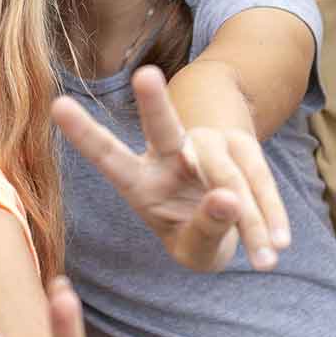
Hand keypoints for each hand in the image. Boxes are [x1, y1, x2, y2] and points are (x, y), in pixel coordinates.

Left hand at [52, 67, 289, 271]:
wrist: (230, 225)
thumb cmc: (194, 237)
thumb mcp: (193, 250)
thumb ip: (204, 230)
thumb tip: (229, 199)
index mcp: (139, 182)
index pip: (109, 156)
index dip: (84, 134)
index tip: (56, 105)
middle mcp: (169, 155)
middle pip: (164, 129)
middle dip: (154, 103)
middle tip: (144, 76)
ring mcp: (207, 148)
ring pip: (227, 174)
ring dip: (251, 219)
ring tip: (266, 261)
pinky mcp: (242, 149)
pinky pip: (259, 180)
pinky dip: (271, 213)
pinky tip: (279, 243)